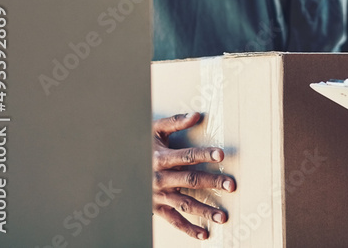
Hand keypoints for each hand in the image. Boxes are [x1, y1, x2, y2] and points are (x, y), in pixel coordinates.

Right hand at [152, 112, 235, 239]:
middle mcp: (160, 179)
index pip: (186, 156)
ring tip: (223, 216)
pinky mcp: (157, 208)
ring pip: (185, 204)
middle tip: (231, 185)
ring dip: (205, 211)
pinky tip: (205, 234)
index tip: (221, 154)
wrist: (116, 165)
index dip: (204, 154)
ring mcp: (159, 195)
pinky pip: (174, 221)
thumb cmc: (140, 144)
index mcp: (160, 158)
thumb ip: (175, 122)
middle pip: (190, 181)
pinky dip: (188, 229)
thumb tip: (197, 115)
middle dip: (212, 183)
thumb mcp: (154, 130)